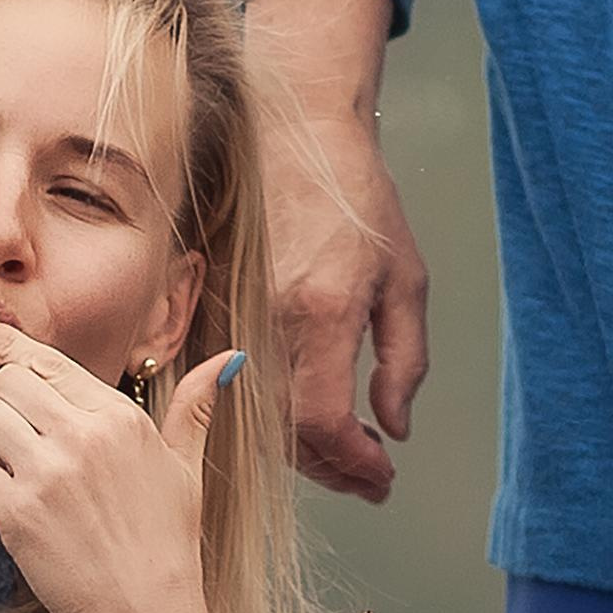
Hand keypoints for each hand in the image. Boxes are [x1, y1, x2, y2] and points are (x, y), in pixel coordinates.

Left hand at [0, 322, 236, 612]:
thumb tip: (230, 360)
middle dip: (6, 405)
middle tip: (27, 440)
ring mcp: (48, 473)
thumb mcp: (186, 470)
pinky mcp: (17, 511)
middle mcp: (83, 436)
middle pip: (5, 382)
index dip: (9, 347)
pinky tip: (18, 510)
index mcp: (121, 418)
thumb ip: (194, 410)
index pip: (47, 360)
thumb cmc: (164, 542)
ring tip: (26, 475)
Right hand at [244, 0, 427, 503]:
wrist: (293, 133)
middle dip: (331, 467)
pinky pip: (232, 384)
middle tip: (369, 478)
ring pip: (253, 415)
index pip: (327, 423)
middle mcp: (266, 323)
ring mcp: (229, 317)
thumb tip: (394, 426)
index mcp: (320, 313)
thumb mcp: (405, 280)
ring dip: (299, 447)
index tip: (383, 478)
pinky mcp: (208, 309)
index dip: (357, 465)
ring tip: (342, 453)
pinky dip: (266, 412)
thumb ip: (403, 361)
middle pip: (286, 433)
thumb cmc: (356, 198)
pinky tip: (301, 415)